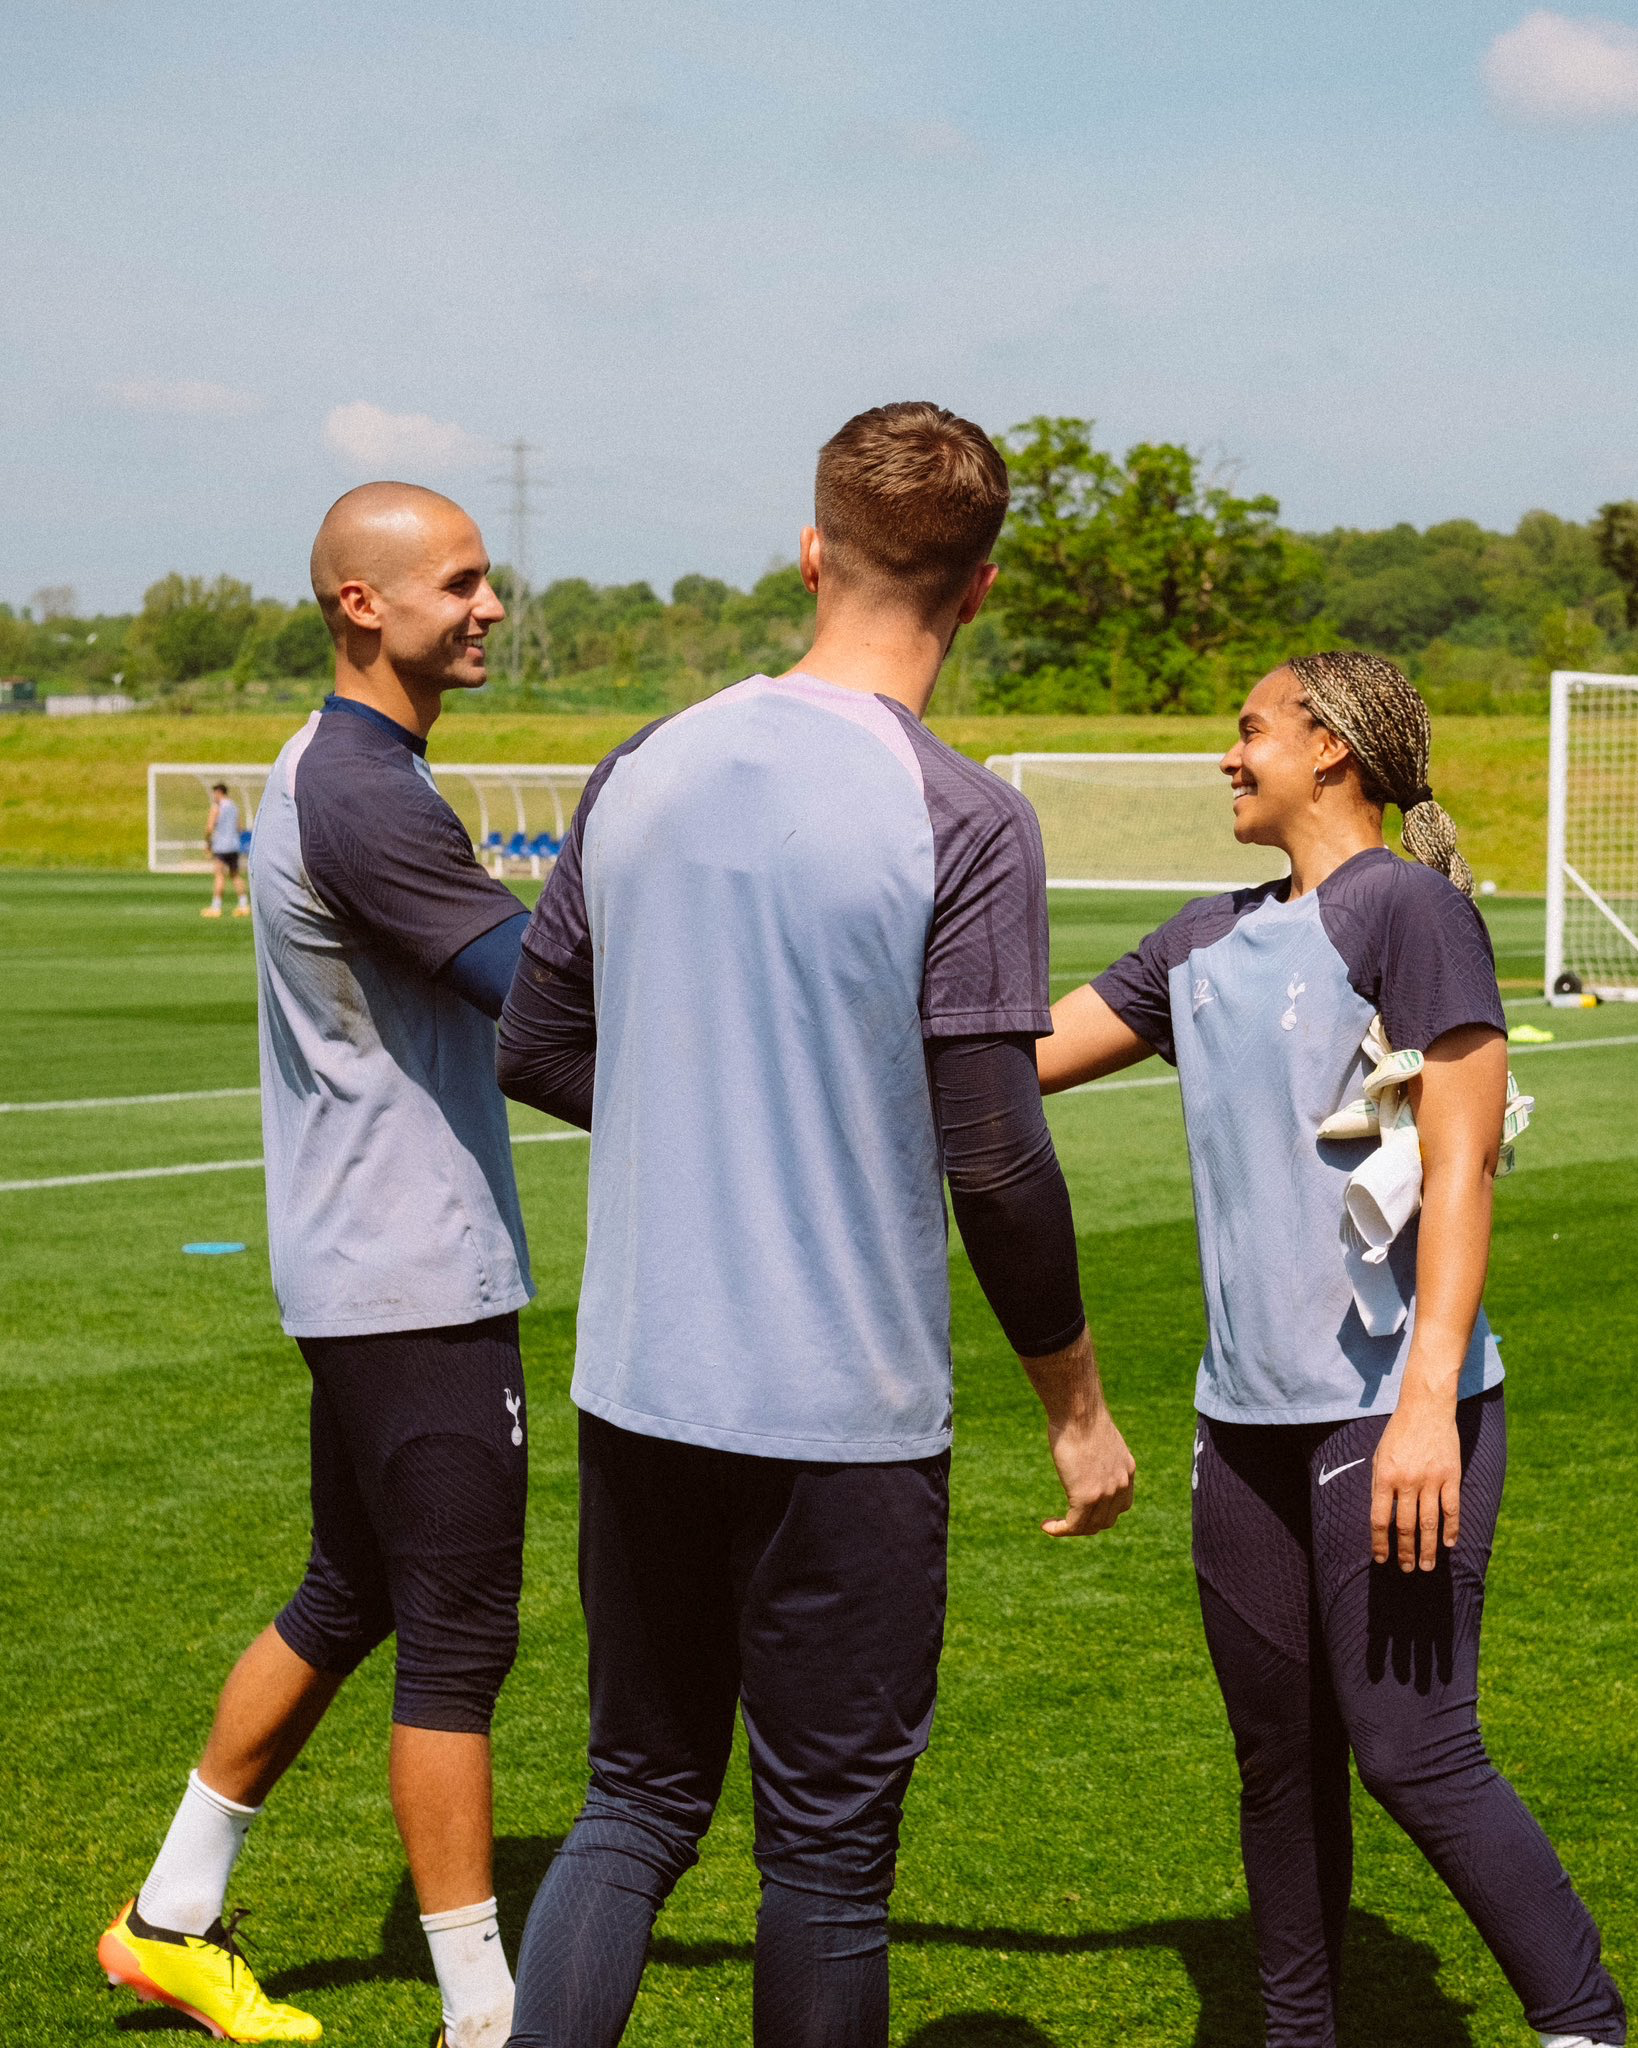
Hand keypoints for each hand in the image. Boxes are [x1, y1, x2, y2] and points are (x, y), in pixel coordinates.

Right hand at [1043, 1404, 1134, 1537]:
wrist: (1078, 1410)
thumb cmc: (1079, 1414)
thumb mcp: (1096, 1435)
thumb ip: (1095, 1451)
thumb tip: (1083, 1453)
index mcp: (1127, 1469)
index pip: (1121, 1504)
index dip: (1102, 1512)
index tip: (1082, 1509)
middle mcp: (1121, 1484)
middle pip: (1106, 1520)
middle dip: (1086, 1524)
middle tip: (1065, 1520)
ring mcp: (1106, 1492)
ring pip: (1090, 1526)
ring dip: (1070, 1529)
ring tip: (1052, 1525)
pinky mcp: (1087, 1497)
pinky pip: (1074, 1525)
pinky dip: (1060, 1529)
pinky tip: (1046, 1526)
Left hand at [1371, 1402, 1460, 1570]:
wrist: (1425, 1408)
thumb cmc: (1398, 1433)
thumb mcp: (1379, 1456)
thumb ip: (1380, 1485)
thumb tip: (1382, 1517)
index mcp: (1384, 1476)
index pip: (1380, 1519)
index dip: (1380, 1542)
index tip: (1381, 1558)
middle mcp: (1407, 1481)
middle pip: (1405, 1526)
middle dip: (1404, 1551)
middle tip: (1406, 1569)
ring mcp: (1431, 1480)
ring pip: (1429, 1523)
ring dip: (1427, 1549)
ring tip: (1426, 1566)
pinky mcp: (1451, 1476)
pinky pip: (1452, 1509)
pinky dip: (1451, 1529)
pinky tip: (1449, 1544)